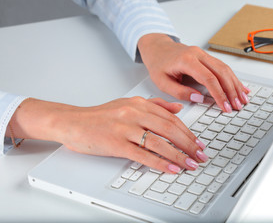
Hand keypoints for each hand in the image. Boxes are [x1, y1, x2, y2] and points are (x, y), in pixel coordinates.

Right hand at [7, 97, 207, 173]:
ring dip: (178, 155)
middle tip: (200, 155)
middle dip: (189, 144)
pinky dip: (159, 163)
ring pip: (159, 142)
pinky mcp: (116, 143)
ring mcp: (125, 128)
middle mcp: (134, 113)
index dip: (188, 132)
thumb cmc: (100, 116)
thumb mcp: (128, 103)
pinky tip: (170, 169)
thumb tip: (178, 108)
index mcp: (139, 103)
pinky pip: (142, 154)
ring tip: (190, 164)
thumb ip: (154, 104)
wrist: (72, 122)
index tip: (198, 143)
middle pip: (169, 129)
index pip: (171, 118)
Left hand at [138, 33, 249, 111]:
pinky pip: (223, 67)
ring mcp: (203, 54)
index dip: (219, 94)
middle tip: (238, 105)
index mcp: (187, 60)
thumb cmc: (158, 64)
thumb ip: (180, 92)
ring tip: (243, 99)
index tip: (225, 106)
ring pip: (225, 69)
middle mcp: (198, 54)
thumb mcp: (162, 82)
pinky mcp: (206, 57)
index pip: (209, 78)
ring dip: (235, 84)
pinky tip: (240, 87)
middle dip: (232, 90)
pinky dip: (232, 78)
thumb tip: (200, 98)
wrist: (157, 47)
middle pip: (221, 72)